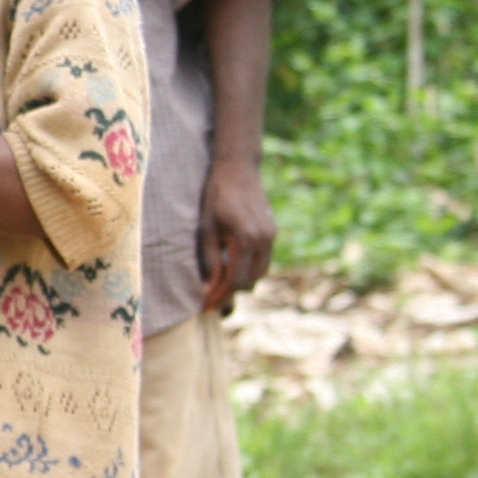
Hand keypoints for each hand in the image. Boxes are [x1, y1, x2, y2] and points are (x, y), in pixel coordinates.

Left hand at [197, 163, 275, 314]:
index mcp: (245, 239)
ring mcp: (271, 236)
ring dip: (241, 284)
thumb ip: (211, 260)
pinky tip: (231, 271)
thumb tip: (208, 289)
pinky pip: (263, 261)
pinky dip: (249, 271)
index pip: (234, 280)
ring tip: (219, 289)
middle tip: (209, 301)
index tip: (205, 308)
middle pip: (249, 282)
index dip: (220, 297)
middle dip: (230, 295)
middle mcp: (263, 240)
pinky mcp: (272, 233)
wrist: (238, 169)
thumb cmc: (215, 196)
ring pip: (260, 274)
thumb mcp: (206, 229)